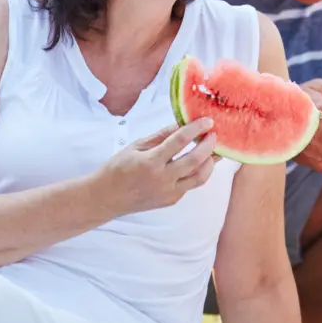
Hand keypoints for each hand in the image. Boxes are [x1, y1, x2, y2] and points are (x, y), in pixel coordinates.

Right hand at [94, 118, 217, 215]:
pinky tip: (199, 164)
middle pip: (195, 160)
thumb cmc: (118, 168)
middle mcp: (162, 179)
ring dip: (210, 163)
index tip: (207, 121)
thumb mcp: (136, 146)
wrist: (107, 198)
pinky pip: (190, 185)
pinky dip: (197, 173)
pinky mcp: (172, 200)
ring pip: (200, 178)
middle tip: (214, 135)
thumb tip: (181, 123)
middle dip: (209, 146)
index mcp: (151, 162)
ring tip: (214, 151)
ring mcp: (169, 193)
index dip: (196, 129)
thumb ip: (161, 136)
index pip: (179, 141)